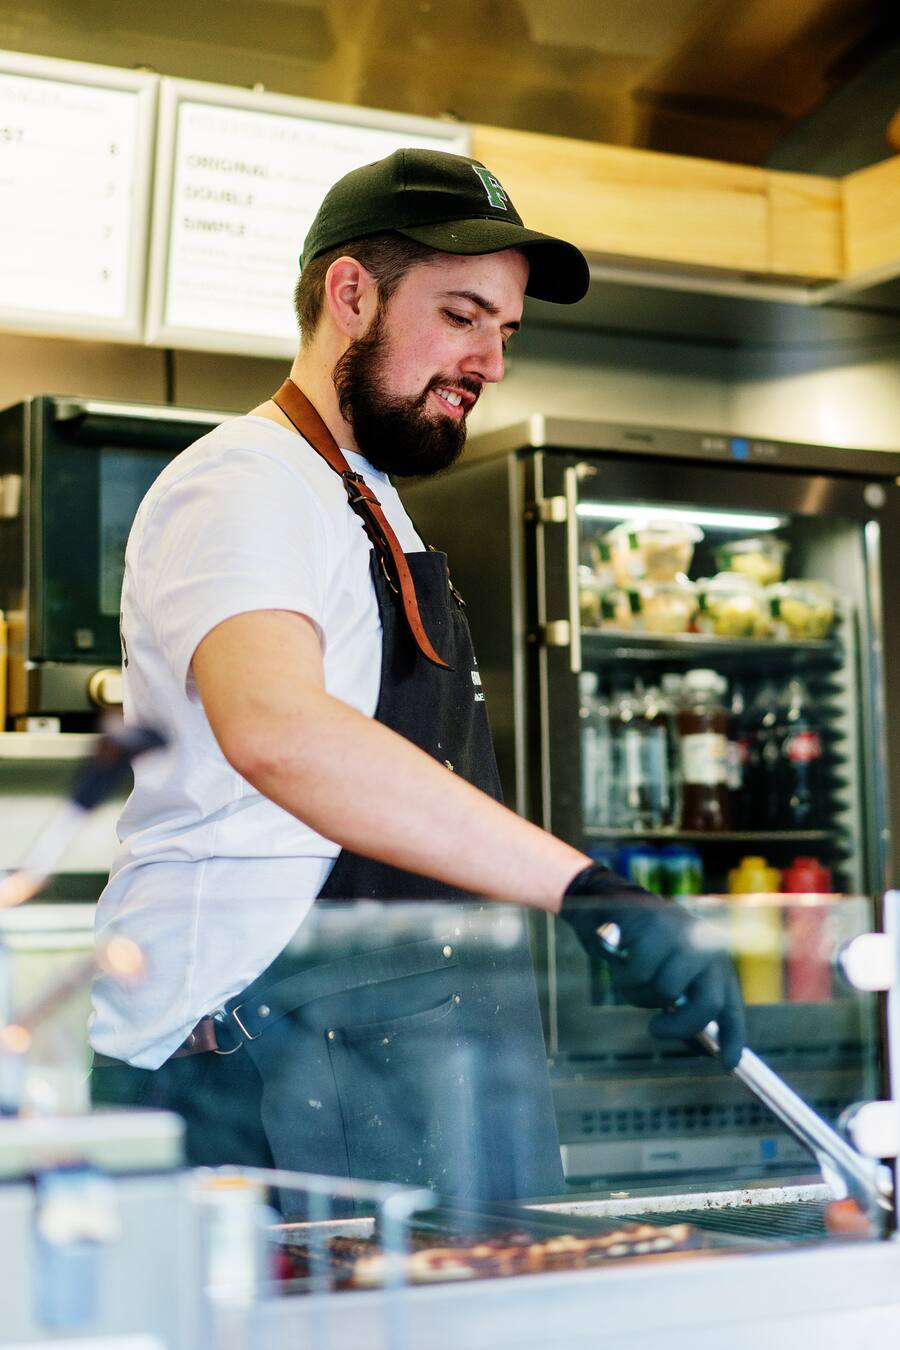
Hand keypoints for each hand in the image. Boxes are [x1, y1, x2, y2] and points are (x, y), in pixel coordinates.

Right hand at [559, 863, 745, 1069]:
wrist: (603, 904)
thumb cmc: (635, 948)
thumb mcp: (664, 978)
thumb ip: (683, 1007)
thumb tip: (704, 1048)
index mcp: (713, 961)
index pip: (730, 1006)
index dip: (732, 1038)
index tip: (726, 1064)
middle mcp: (705, 945)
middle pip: (707, 1002)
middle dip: (679, 1025)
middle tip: (654, 1029)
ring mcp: (682, 932)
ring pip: (667, 990)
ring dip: (640, 993)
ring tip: (630, 976)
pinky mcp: (656, 923)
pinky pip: (639, 972)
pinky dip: (623, 974)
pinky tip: (620, 957)